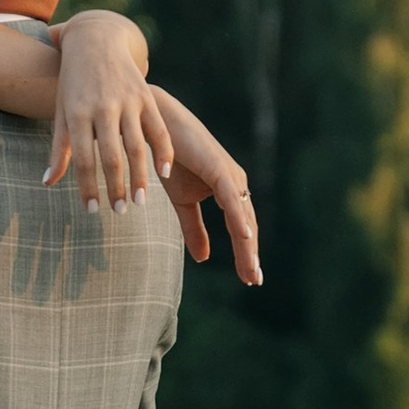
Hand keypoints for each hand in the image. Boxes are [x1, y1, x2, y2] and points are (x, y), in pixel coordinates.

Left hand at [45, 11, 174, 213]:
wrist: (95, 40)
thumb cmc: (73, 83)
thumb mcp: (62, 112)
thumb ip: (59, 149)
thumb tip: (49, 184)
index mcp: (78, 113)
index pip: (83, 158)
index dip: (87, 187)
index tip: (92, 209)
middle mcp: (103, 107)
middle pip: (112, 157)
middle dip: (116, 188)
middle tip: (119, 211)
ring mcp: (128, 101)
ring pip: (137, 147)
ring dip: (140, 178)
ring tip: (139, 202)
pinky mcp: (146, 96)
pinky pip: (158, 130)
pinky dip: (163, 152)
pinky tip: (164, 173)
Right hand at [152, 92, 260, 283]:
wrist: (154, 128)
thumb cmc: (170, 160)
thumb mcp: (182, 203)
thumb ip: (194, 229)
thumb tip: (204, 258)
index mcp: (229, 190)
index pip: (241, 228)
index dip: (245, 253)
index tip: (249, 278)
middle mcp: (235, 183)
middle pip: (247, 225)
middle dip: (250, 255)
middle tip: (254, 280)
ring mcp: (229, 175)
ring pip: (242, 216)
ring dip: (247, 245)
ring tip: (250, 270)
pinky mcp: (218, 168)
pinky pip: (231, 197)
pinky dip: (238, 217)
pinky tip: (244, 236)